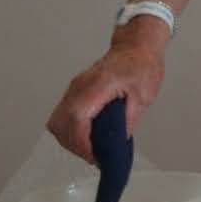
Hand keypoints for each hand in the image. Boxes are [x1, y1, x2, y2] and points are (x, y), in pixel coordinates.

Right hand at [47, 41, 164, 163]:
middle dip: (74, 144)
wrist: (136, 46)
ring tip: (91, 147)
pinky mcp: (74, 91)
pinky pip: (62, 115)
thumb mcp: (144, 97)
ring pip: (56, 121)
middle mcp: (80, 86)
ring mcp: (74, 88)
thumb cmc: (142, 66)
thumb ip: (127, 122)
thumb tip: (115, 144)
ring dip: (69, 139)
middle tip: (94, 154)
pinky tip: (87, 136)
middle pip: (60, 123)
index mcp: (98, 84)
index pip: (77, 117)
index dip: (81, 141)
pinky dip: (69, 130)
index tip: (93, 155)